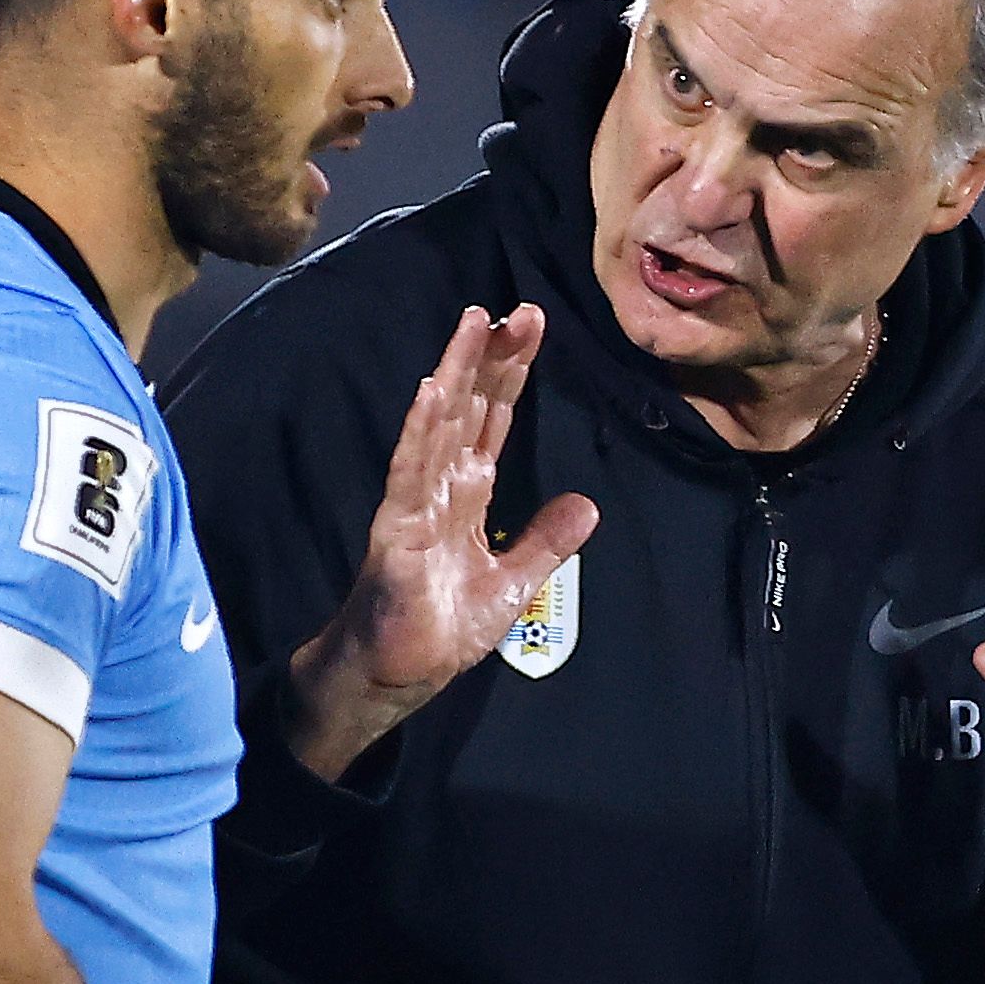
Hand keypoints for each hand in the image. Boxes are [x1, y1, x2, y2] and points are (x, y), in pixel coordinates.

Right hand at [288, 306, 598, 779]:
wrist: (399, 674)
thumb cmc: (442, 627)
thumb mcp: (513, 581)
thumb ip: (545, 541)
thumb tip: (587, 504)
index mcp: (469, 491)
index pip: (493, 418)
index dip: (512, 373)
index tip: (531, 327)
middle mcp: (442, 484)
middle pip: (470, 406)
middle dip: (493, 357)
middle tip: (519, 309)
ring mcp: (416, 499)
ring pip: (440, 422)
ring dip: (456, 371)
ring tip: (474, 322)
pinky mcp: (397, 527)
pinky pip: (409, 469)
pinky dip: (420, 429)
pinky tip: (433, 390)